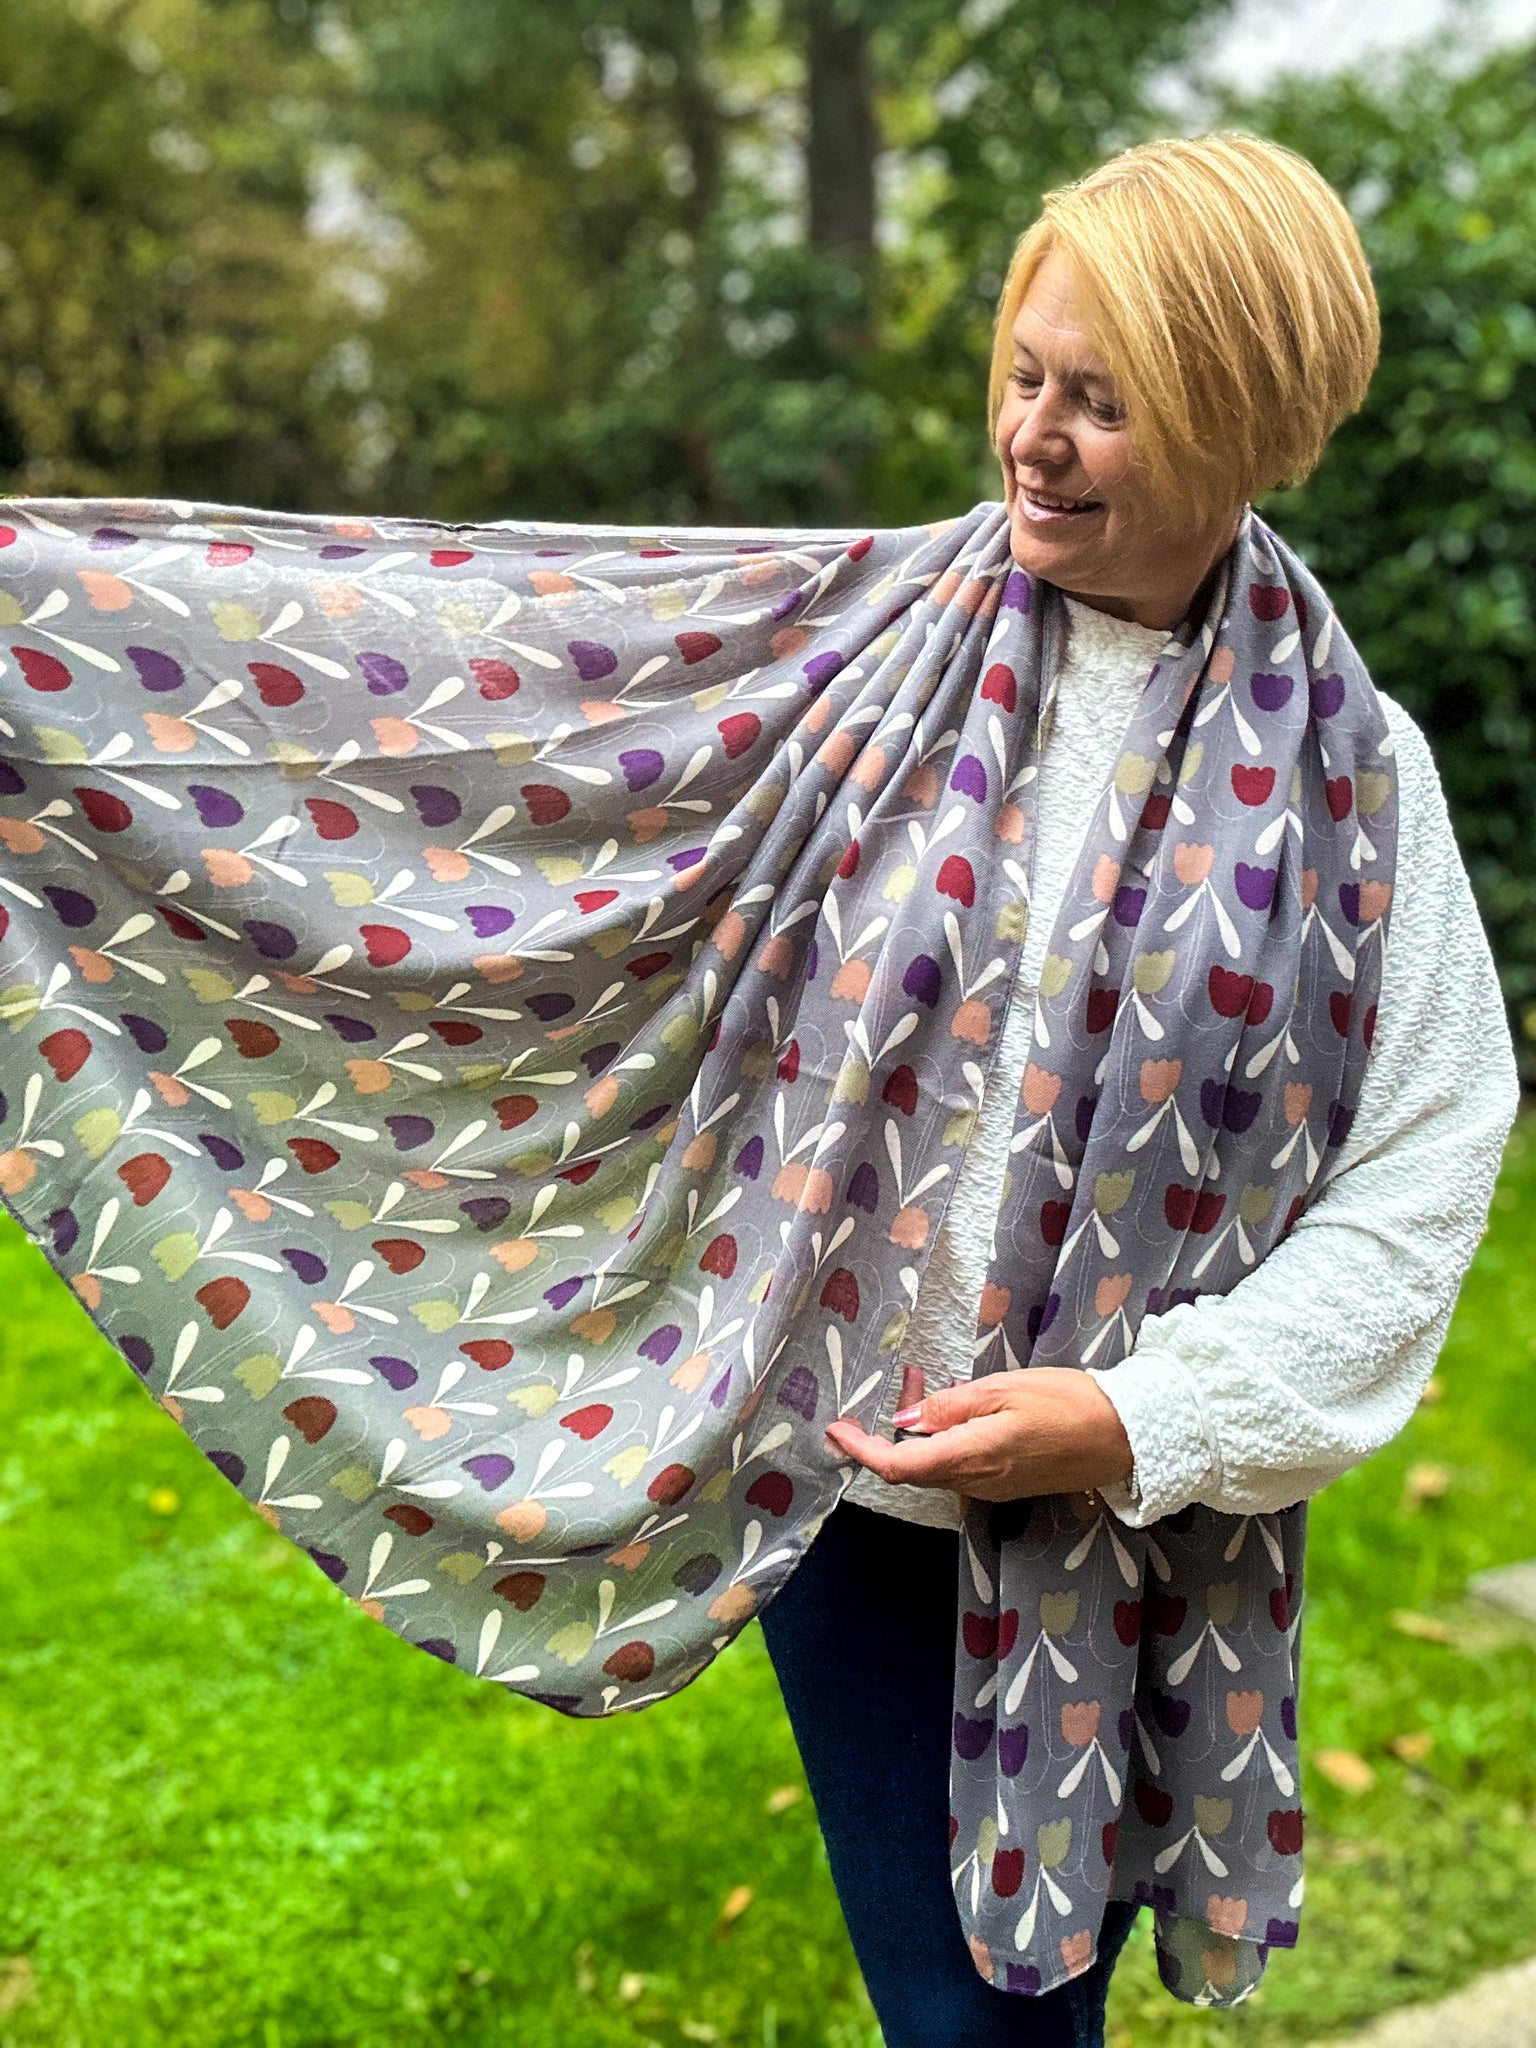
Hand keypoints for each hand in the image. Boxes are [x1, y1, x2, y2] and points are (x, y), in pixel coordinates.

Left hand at [823, 1368, 1135, 1502]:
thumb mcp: (1005, 1389)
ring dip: (917, 1433)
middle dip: (888, 1432)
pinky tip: (953, 1409)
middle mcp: (975, 1483)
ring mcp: (991, 1488)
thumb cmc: (1068, 1403)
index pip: (897, 1467)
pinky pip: (959, 1466)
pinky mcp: (1006, 1484)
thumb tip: (905, 1422)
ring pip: (935, 1466)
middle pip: (912, 1468)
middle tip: (896, 1382)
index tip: (836, 1430)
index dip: (861, 1451)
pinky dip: (943, 1439)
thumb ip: (950, 1406)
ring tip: (922, 1383)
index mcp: (970, 1458)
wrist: (1125, 1437)